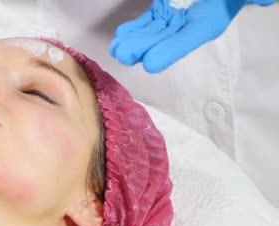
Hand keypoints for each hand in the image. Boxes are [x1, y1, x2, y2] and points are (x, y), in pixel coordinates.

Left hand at [110, 0, 274, 72]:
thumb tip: (267, 1)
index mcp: (211, 19)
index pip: (190, 39)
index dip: (170, 51)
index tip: (150, 64)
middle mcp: (192, 22)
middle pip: (165, 39)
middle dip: (144, 48)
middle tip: (124, 56)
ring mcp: (176, 15)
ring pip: (153, 32)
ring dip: (135, 41)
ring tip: (117, 49)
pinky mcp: (164, 8)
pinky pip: (149, 21)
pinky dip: (135, 29)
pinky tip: (121, 35)